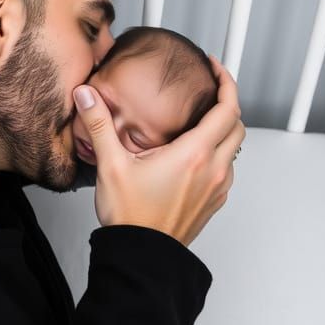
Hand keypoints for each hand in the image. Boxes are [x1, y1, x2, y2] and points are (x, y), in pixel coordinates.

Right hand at [72, 53, 243, 245]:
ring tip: (200, 121)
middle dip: (227, 102)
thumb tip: (86, 96)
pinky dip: (218, 154)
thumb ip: (100, 125)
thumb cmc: (131, 217)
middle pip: (237, 125)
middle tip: (211, 89)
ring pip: (234, 149)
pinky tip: (193, 156)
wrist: (142, 256)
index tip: (214, 68)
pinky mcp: (213, 202)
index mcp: (194, 154)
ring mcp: (217, 188)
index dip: (226, 81)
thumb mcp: (111, 165)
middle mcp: (213, 170)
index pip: (227, 107)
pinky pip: (226, 170)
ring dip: (223, 130)